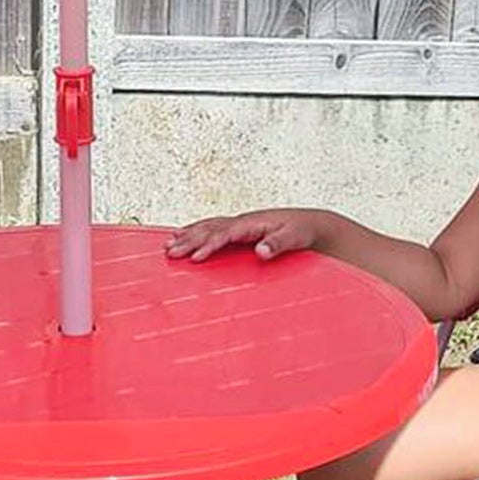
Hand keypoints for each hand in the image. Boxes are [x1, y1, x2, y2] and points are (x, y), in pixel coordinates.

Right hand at [166, 208, 338, 262]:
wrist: (310, 224)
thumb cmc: (302, 231)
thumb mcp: (295, 238)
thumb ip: (278, 244)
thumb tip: (261, 250)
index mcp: (252, 223)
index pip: (224, 234)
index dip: (209, 245)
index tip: (195, 257)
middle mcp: (242, 222)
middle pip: (209, 229)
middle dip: (189, 240)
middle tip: (170, 253)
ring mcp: (239, 224)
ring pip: (207, 227)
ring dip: (187, 235)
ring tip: (168, 245)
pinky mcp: (238, 229)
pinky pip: (211, 228)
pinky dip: (195, 232)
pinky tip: (184, 235)